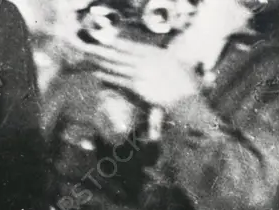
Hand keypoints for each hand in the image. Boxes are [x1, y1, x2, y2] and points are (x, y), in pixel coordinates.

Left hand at [75, 37, 200, 108]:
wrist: (187, 98)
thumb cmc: (186, 85)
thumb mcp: (180, 66)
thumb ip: (167, 60)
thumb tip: (158, 56)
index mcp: (159, 54)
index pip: (135, 47)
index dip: (121, 44)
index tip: (110, 41)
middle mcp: (149, 61)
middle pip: (122, 55)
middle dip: (106, 52)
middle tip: (93, 49)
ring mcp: (143, 74)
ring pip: (118, 66)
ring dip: (103, 62)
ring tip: (91, 59)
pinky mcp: (137, 87)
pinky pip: (119, 80)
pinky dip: (108, 76)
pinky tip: (98, 73)